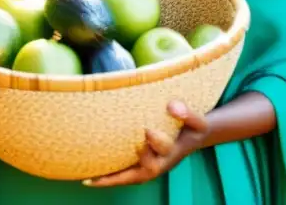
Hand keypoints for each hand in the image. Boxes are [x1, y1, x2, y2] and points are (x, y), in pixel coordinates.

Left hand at [83, 101, 209, 187]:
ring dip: (113, 178)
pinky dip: (108, 178)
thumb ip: (187, 113)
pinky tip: (88, 178)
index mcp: (174, 151)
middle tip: (116, 155)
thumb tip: (171, 106)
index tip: (147, 130)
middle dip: (133, 162)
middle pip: (148, 170)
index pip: (165, 150)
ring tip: (91, 179)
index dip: (157, 142)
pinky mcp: (141, 165)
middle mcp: (161, 163)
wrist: (192, 136)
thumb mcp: (197, 120)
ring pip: (131, 176)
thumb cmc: (192, 127)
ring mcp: (150, 166)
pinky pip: (124, 174)